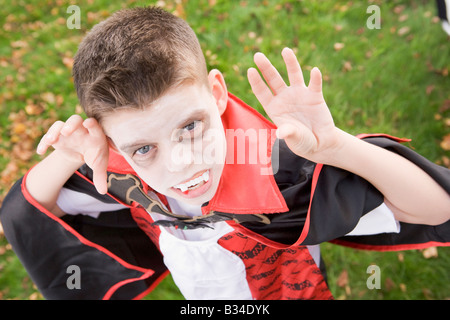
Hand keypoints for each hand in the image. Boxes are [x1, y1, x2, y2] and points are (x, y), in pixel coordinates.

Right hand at [37, 115, 108, 193]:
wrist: (84, 152)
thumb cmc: (95, 155)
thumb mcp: (99, 165)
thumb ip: (100, 176)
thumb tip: (103, 191)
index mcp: (94, 134)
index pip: (94, 126)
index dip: (91, 124)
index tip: (89, 123)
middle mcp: (80, 130)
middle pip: (75, 120)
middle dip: (71, 124)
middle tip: (67, 132)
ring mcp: (67, 132)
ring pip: (59, 125)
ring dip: (54, 131)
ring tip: (51, 140)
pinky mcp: (57, 138)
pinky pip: (48, 137)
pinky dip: (43, 142)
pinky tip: (40, 151)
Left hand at [247, 48, 342, 163]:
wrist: (319, 143)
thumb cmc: (301, 142)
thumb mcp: (294, 138)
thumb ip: (289, 133)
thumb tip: (281, 133)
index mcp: (274, 108)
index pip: (262, 92)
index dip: (256, 82)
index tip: (250, 70)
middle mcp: (284, 98)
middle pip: (273, 79)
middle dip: (266, 67)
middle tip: (257, 55)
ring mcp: (299, 94)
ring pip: (294, 74)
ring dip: (290, 62)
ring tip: (285, 50)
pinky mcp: (315, 96)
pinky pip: (315, 84)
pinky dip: (315, 78)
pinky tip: (315, 71)